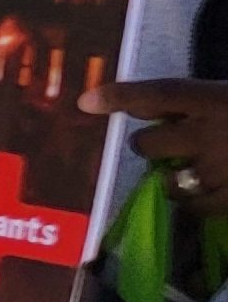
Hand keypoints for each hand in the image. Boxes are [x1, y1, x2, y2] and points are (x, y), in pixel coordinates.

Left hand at [86, 77, 227, 202]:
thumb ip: (198, 101)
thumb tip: (145, 108)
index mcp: (216, 101)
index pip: (160, 94)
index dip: (121, 97)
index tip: (86, 102)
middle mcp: (210, 135)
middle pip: (147, 143)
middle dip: (147, 145)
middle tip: (164, 145)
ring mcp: (218, 170)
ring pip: (167, 182)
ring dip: (171, 179)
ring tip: (193, 172)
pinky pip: (193, 207)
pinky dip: (194, 201)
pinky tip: (207, 190)